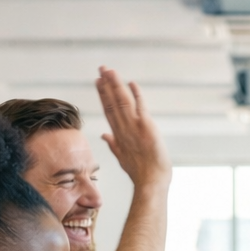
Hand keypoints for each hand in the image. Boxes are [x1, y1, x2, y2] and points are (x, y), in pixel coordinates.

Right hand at [95, 67, 170, 188]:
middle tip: (101, 69)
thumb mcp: (122, 157)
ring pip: (122, 101)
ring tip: (109, 71)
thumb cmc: (140, 172)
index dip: (103, 95)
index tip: (98, 83)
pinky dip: (136, 94)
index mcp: (118, 135)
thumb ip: (112, 144)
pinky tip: (131, 83)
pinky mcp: (146, 126)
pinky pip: (140, 106)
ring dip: (116, 84)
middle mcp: (124, 128)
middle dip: (106, 85)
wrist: (151, 181)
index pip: (108, 111)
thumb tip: (103, 135)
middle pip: (112, 102)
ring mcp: (134, 126)